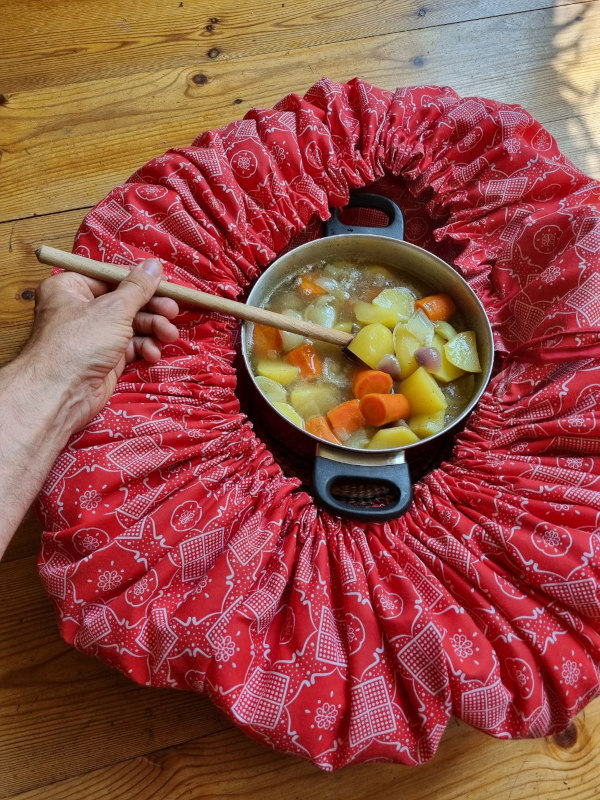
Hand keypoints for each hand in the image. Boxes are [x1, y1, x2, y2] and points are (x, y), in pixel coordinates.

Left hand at [21, 259, 178, 436]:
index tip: (167, 285)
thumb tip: (155, 266)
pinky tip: (152, 354)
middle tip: (173, 312)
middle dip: (152, 309)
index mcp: (72, 287)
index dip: (141, 281)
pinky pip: (131, 346)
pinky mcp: (105, 357)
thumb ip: (138, 287)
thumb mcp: (114, 309)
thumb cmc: (79, 343)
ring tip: (168, 335)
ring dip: (153, 329)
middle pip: (126, 301)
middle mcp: (81, 309)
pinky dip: (144, 348)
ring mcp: (94, 335)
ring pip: (132, 325)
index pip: (113, 277)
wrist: (62, 393)